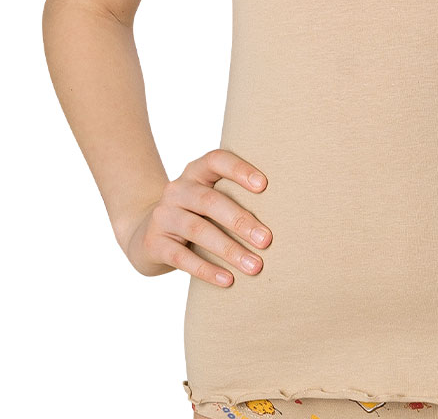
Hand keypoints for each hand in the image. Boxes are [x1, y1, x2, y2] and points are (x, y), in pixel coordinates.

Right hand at [121, 148, 271, 286]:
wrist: (147, 235)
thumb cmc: (197, 215)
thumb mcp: (211, 199)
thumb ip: (236, 198)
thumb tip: (287, 217)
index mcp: (196, 172)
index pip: (217, 160)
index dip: (239, 170)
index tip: (264, 185)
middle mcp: (177, 189)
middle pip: (210, 201)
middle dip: (241, 221)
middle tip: (267, 240)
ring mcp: (163, 215)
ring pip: (198, 230)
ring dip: (230, 250)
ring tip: (255, 266)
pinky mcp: (154, 243)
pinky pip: (182, 257)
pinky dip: (207, 270)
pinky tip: (228, 280)